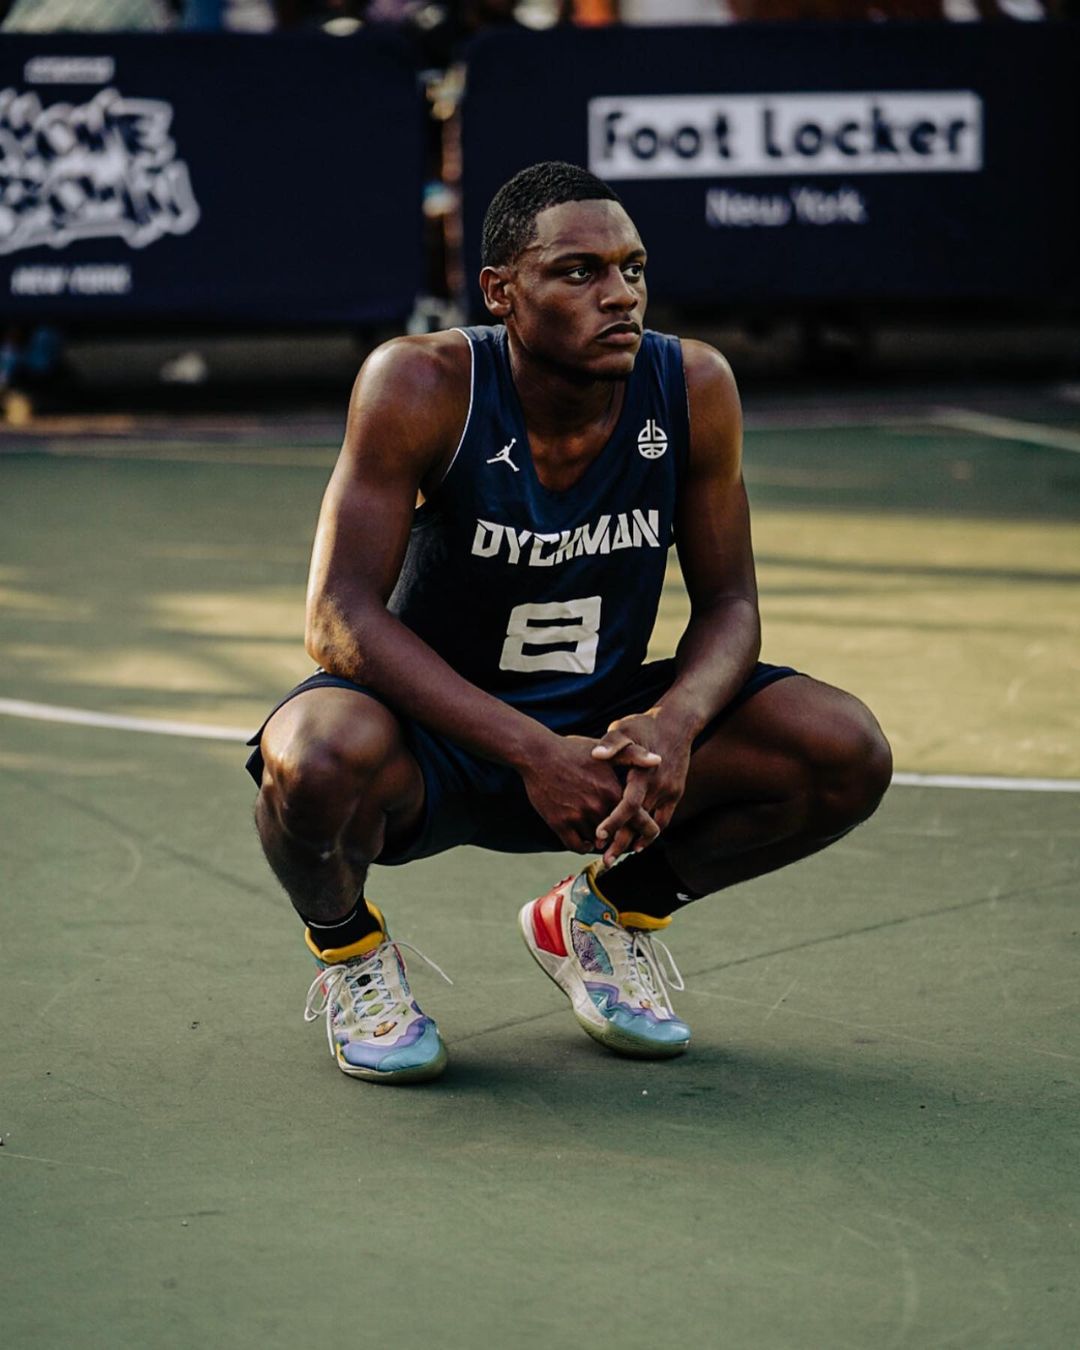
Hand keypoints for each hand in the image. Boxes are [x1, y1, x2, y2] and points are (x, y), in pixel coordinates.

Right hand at [518, 734, 659, 854]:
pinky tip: (587, 838)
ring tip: (605, 837)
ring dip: (603, 842)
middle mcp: (597, 807)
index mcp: (613, 791)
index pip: (641, 822)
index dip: (646, 832)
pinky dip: (584, 845)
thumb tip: (659, 761)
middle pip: (619, 837)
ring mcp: (577, 816)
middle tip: (625, 841)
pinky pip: (577, 846)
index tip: (645, 835)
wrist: (538, 754)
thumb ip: (635, 757)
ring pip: (598, 842)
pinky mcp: (559, 823)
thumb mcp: (607, 752)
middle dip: (623, 840)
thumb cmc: (574, 751)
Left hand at [590, 712, 692, 865]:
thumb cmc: (644, 725)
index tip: (598, 835)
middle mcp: (659, 786)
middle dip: (622, 842)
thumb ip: (611, 743)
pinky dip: (651, 832)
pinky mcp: (675, 793)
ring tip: (617, 856)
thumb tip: (596, 755)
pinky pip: (664, 819)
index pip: (629, 804)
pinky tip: (638, 843)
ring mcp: (670, 791)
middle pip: (639, 821)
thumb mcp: (625, 728)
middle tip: (605, 861)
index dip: (614, 821)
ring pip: (651, 824)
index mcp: (644, 773)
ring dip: (635, 841)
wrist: (677, 723)